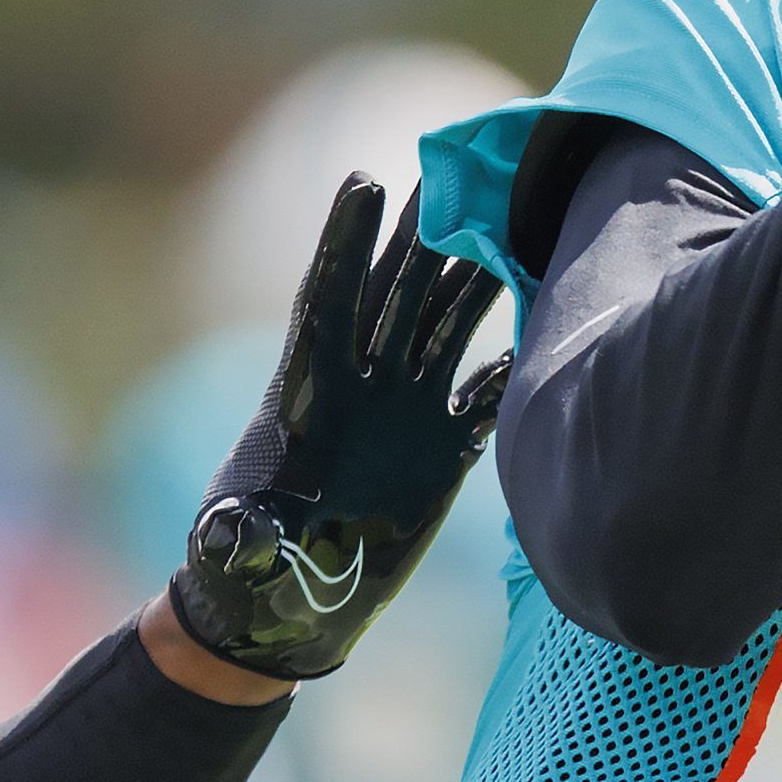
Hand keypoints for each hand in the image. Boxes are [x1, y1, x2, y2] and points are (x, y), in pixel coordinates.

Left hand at [165, 175, 506, 682]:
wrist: (281, 611)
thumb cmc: (242, 575)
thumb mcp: (236, 551)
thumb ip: (240, 536)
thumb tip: (234, 532)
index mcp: (300, 397)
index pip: (324, 302)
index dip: (343, 242)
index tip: (365, 179)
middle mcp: (356, 390)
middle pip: (394, 293)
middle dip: (424, 234)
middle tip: (459, 171)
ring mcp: (400, 414)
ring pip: (443, 326)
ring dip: (475, 277)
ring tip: (516, 222)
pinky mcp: (438, 450)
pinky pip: (480, 393)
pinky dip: (510, 363)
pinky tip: (547, 326)